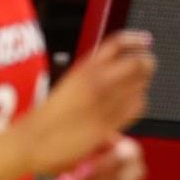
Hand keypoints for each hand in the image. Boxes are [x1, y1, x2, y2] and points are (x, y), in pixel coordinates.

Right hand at [19, 30, 154, 175]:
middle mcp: (96, 81)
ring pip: (141, 82)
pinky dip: (141, 102)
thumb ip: (91, 73)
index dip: (135, 40)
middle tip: (146, 65)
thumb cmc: (49, 115)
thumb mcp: (69, 83)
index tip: (144, 40)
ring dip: (145, 81)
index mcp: (83, 68)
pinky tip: (134, 103)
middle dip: (146, 62)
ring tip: (140, 84)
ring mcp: (104, 101)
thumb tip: (116, 67)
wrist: (33, 139)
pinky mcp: (110, 121)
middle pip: (137, 61)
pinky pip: (138, 106)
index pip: (117, 44)